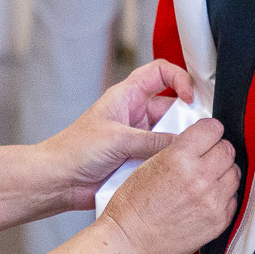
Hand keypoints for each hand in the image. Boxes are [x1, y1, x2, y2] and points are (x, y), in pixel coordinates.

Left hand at [38, 60, 196, 211]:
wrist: (59, 181)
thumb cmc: (74, 150)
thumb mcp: (117, 139)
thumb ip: (153, 141)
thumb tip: (185, 142)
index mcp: (127, 95)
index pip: (161, 72)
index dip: (180, 79)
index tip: (191, 98)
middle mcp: (136, 114)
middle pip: (173, 107)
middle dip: (186, 119)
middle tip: (196, 134)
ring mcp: (139, 137)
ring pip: (171, 135)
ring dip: (177, 144)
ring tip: (182, 155)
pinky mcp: (140, 159)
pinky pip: (163, 156)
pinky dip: (170, 161)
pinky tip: (172, 169)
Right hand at [100, 117, 238, 253]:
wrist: (130, 241)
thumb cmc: (132, 206)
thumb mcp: (149, 163)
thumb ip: (179, 150)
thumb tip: (200, 142)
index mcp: (180, 158)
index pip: (213, 129)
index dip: (209, 131)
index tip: (207, 135)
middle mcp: (200, 177)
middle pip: (227, 150)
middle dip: (217, 150)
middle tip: (207, 157)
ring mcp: (212, 201)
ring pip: (234, 173)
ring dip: (223, 172)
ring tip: (207, 178)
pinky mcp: (219, 221)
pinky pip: (233, 198)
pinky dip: (224, 195)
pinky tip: (208, 197)